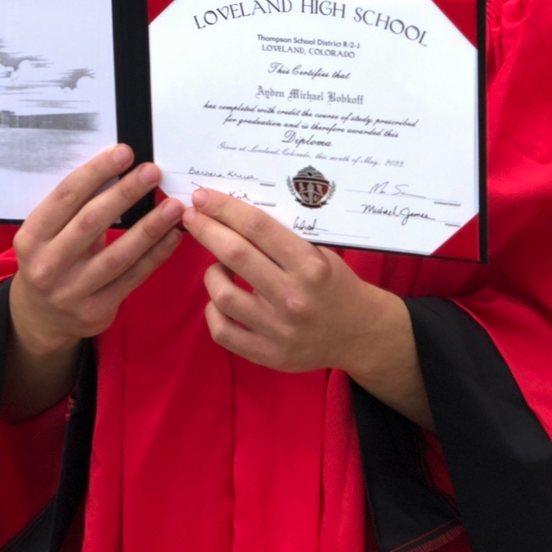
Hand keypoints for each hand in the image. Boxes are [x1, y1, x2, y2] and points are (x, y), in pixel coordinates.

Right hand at [11, 145, 184, 358]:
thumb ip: (75, 210)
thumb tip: (119, 171)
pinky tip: (172, 236)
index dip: (96, 172)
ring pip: (117, 254)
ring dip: (149, 227)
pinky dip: (155, 255)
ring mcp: (71, 291)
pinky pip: (132, 278)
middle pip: (91, 222)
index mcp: (32, 237)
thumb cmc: (51, 262)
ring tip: (173, 206)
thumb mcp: (46, 236)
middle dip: (125, 193)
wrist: (40, 318)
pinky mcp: (95, 311)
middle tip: (152, 172)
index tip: (123, 153)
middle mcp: (47, 265)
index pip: (66, 197)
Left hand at [181, 187, 431, 422]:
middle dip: (206, 230)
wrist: (360, 334)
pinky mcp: (269, 354)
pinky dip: (214, 311)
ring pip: (222, 294)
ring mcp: (279, 329)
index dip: (225, 208)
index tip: (203, 197)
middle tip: (191, 216)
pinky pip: (223, 331)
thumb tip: (233, 214)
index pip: (258, 228)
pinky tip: (221, 299)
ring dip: (212, 273)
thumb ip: (282, 240)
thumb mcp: (321, 254)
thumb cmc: (336, 285)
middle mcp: (293, 297)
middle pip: (235, 254)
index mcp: (310, 266)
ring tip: (219, 266)